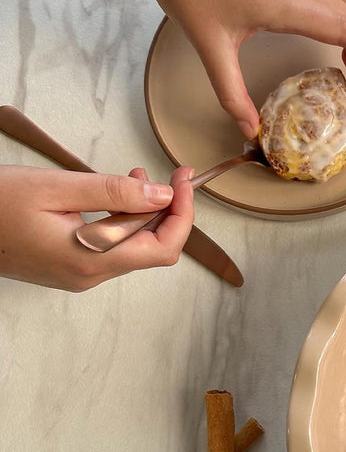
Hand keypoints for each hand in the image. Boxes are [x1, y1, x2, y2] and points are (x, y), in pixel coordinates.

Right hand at [0, 165, 193, 290]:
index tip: (185, 181)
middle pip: (152, 249)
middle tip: (171, 175)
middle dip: (167, 210)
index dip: (182, 215)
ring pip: (132, 247)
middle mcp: (90, 276)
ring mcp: (79, 276)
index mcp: (91, 260)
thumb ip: (113, 192)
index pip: (162, 248)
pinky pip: (111, 247)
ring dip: (143, 212)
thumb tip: (163, 196)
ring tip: (137, 176)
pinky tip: (114, 195)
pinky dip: (122, 220)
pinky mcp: (69, 268)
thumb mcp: (55, 188)